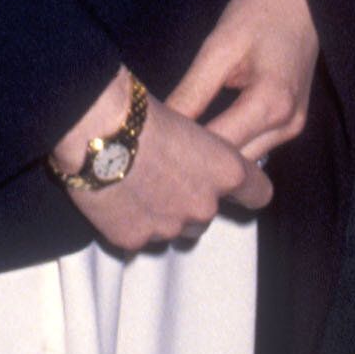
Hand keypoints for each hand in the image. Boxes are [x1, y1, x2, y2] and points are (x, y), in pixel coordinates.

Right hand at [50, 63, 271, 254]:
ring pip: (173, 230)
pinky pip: (138, 237)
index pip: (259, 193)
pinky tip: (113, 198)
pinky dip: (128, 223)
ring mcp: (170, 228)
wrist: (95, 131)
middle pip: (207, 215)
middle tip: (161, 177)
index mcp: (227, 172)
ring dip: (160, 215)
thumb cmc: (140, 113)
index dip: (247, 189)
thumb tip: (195, 158)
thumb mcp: (188, 123)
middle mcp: (204, 206)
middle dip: (188, 201)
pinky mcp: (135, 240)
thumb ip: (202, 152)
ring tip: (134, 186)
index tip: (235, 186)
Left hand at [163, 0, 318, 162]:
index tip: (150, 147)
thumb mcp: (219, 47)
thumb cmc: (260, 11)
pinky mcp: (291, 124)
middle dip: (198, 162)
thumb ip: (191, 92)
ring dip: (214, 159)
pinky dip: (230, 147)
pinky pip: (255, 148)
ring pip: (245, 163)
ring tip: (177, 148)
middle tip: (159, 151)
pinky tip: (202, 139)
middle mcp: (288, 125)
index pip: (219, 147)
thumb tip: (160, 128)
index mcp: (271, 103)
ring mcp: (293, 128)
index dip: (183, 152)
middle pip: (234, 164)